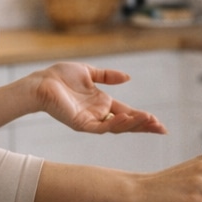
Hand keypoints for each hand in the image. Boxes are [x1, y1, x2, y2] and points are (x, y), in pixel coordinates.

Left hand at [32, 62, 167, 134]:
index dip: (142, 118)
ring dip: (134, 125)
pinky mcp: (81, 124)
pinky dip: (115, 124)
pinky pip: (102, 127)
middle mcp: (98, 114)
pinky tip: (127, 119)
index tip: (158, 122)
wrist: (41, 83)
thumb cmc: (59, 77)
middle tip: (161, 128)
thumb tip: (128, 78)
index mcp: (102, 103)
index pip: (127, 113)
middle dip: (144, 126)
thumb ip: (108, 76)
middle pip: (126, 123)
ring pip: (117, 127)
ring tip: (149, 121)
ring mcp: (91, 121)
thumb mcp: (89, 73)